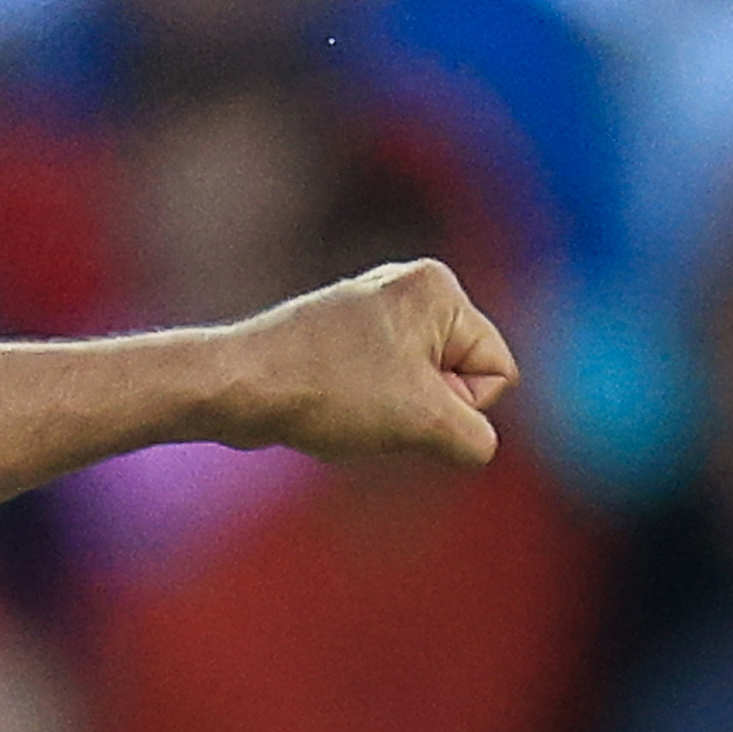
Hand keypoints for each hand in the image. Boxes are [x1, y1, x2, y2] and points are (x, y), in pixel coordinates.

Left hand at [220, 259, 516, 470]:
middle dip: (421, 411)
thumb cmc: (329, 392)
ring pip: (418, 393)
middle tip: (370, 405)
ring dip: (389, 418)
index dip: (458, 407)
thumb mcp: (423, 422)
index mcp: (439, 289)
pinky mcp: (342, 338)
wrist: (236, 387)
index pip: (496, 371)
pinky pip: (381, 392)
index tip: (405, 400)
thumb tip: (475, 445)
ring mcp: (373, 311)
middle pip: (458, 381)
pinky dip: (361, 412)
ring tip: (345, 407)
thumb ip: (475, 438)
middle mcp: (409, 287)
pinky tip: (327, 408)